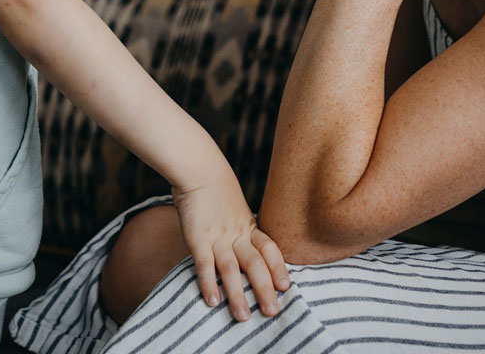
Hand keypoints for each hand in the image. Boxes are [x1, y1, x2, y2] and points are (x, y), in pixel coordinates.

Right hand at [171, 169, 291, 320]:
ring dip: (238, 295)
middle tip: (272, 312)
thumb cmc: (216, 188)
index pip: (269, 249)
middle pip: (256, 264)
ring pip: (232, 270)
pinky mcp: (198, 238)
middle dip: (265, 290)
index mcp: (248, 226)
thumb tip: (247, 242)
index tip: (286, 286)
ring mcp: (218, 237)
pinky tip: (212, 301)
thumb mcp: (236, 207)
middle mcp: (237, 234)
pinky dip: (208, 284)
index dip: (278, 267)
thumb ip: (241, 227)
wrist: (199, 168)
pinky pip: (205, 264)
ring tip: (243, 317)